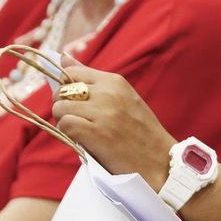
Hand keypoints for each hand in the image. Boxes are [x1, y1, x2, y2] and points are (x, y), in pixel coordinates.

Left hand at [51, 57, 177, 190]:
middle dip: (63, 106)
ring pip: (59, 108)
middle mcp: (108, 93)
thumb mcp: (123, 98)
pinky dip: (67, 134)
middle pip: (63, 91)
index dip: (67, 89)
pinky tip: (81, 140)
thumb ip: (93, 80)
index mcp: (115, 81)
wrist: (160, 162)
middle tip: (77, 120)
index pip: (73, 73)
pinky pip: (65, 125)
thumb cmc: (140, 132)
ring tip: (80, 131)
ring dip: (64, 122)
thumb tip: (63, 58)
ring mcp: (102, 112)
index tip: (74, 103)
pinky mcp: (96, 133)